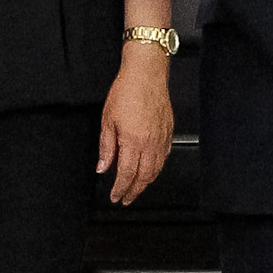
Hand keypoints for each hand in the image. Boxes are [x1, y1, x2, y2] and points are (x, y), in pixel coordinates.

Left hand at [99, 47, 173, 203]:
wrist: (146, 74)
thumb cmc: (127, 91)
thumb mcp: (107, 120)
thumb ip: (106, 147)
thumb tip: (103, 167)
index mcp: (133, 141)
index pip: (127, 174)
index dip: (120, 189)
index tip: (115, 197)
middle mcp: (150, 143)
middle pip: (144, 177)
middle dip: (134, 191)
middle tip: (126, 199)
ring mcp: (162, 138)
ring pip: (156, 169)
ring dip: (146, 183)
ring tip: (137, 189)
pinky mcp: (168, 132)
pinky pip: (164, 157)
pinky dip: (157, 168)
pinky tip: (151, 169)